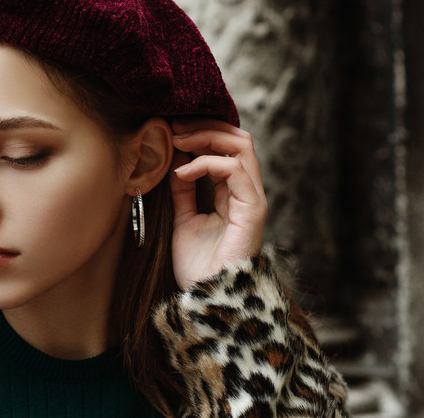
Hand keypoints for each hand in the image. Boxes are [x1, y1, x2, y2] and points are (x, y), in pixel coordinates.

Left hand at [169, 118, 266, 288]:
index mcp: (233, 194)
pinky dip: (206, 162)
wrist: (206, 297)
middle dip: (205, 125)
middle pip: (238, 138)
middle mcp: (247, 192)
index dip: (201, 131)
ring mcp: (252, 199)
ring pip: (241, 146)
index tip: (171, 128)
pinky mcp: (252, 210)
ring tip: (177, 140)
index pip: (227, 147)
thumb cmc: (196, 266)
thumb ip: (183, 190)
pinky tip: (181, 171)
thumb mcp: (183, 219)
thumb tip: (175, 159)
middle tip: (174, 126)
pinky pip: (235, 170)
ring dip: (205, 136)